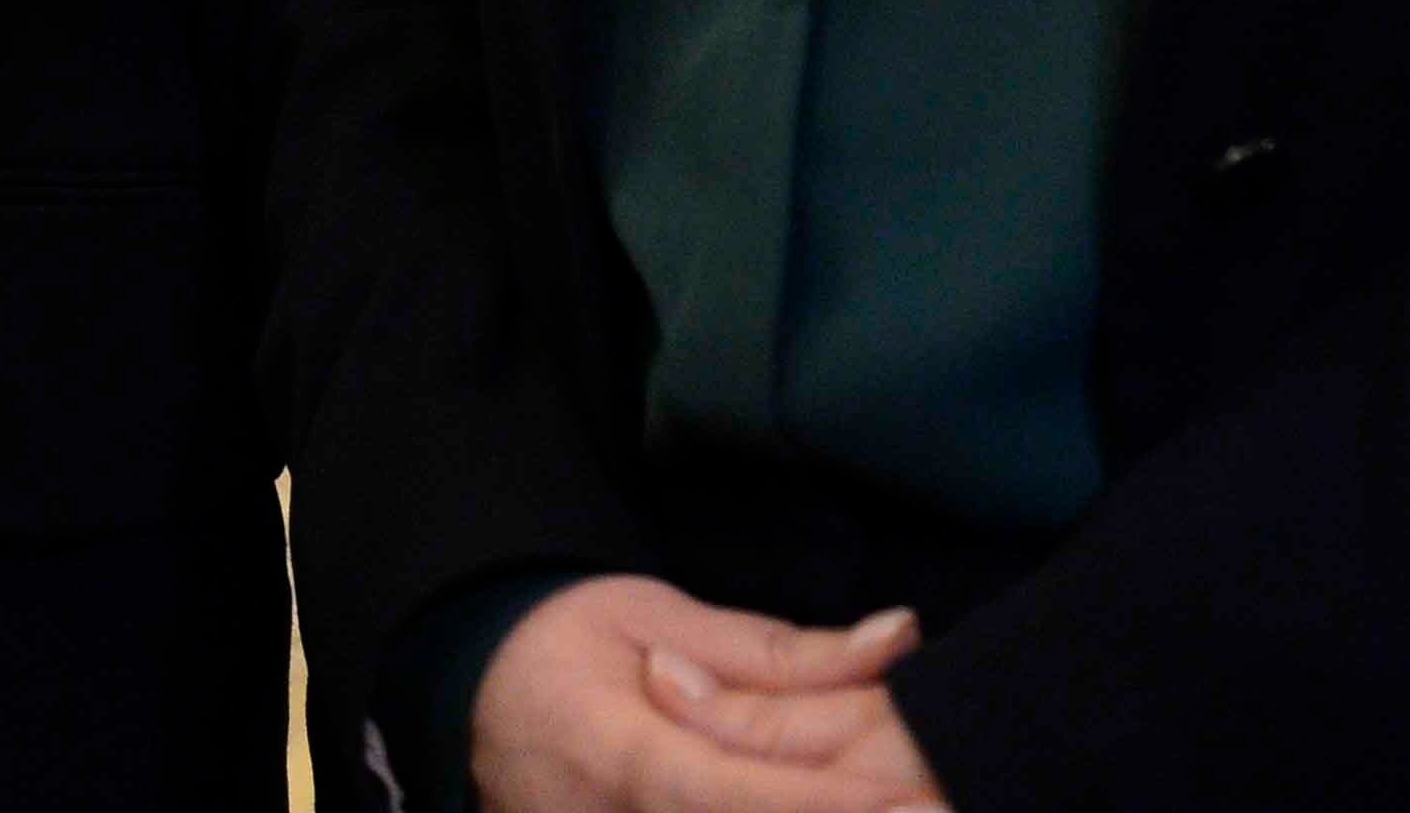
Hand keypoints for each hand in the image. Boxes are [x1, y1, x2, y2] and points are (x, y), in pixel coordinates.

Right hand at [471, 575, 942, 812]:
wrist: (470, 689)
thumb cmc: (566, 640)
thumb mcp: (658, 615)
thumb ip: (777, 653)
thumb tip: (896, 640)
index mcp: (614, 748)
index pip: (731, 793)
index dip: (826, 805)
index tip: (915, 802)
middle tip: (939, 804)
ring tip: (909, 804)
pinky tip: (836, 806)